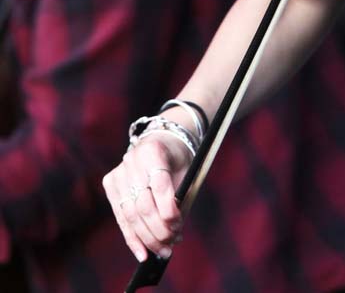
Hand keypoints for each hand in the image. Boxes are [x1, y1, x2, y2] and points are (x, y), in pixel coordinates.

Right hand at [102, 131, 191, 262]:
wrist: (161, 140)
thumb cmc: (176, 159)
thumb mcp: (185, 171)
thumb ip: (179, 198)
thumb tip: (174, 233)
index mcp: (153, 151)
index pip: (159, 186)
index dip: (169, 211)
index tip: (178, 227)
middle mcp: (132, 160)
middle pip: (143, 205)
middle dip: (159, 230)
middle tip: (172, 244)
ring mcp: (119, 172)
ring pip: (131, 215)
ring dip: (147, 238)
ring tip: (163, 251)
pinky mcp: (111, 184)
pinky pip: (121, 217)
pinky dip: (133, 238)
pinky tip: (142, 253)